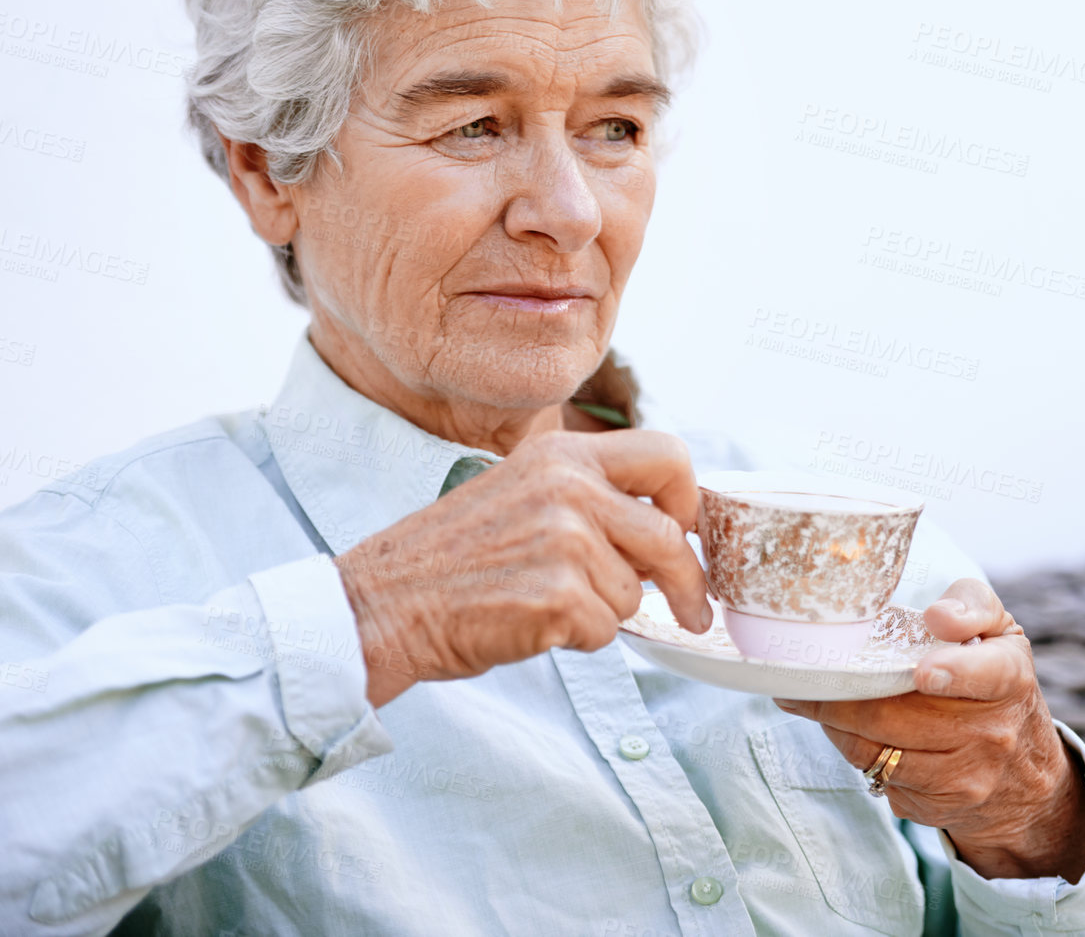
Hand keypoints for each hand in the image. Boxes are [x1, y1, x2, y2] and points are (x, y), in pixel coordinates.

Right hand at [335, 429, 710, 705]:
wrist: (382, 605)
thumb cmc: (452, 560)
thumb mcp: (522, 494)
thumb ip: (590, 499)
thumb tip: (668, 531)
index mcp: (562, 454)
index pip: (668, 454)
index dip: (689, 498)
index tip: (689, 531)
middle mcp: (570, 487)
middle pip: (669, 537)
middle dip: (685, 584)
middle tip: (694, 612)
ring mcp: (565, 540)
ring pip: (635, 594)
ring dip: (603, 612)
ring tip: (541, 600)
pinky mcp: (559, 596)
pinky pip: (606, 630)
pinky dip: (577, 638)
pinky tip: (530, 623)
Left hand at [775, 578, 1084, 881]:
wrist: (1024, 775)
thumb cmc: (996, 685)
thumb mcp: (1000, 633)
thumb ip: (972, 605)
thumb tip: (938, 616)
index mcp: (1007, 679)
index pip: (983, 675)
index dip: (949, 673)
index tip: (921, 672)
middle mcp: (991, 734)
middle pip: (895, 715)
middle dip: (838, 696)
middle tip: (801, 677)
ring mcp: (963, 778)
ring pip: (874, 750)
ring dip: (834, 723)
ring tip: (812, 699)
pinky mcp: (936, 807)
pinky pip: (876, 776)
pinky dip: (853, 750)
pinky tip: (847, 730)